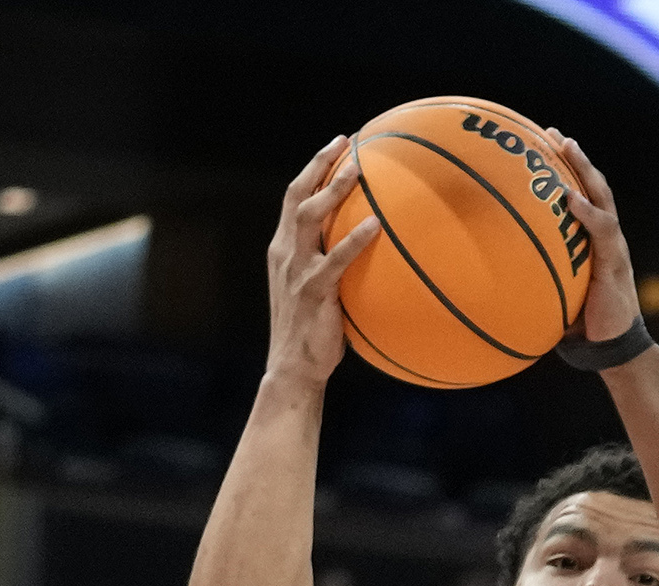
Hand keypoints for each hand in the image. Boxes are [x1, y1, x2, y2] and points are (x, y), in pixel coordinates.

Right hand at [258, 139, 380, 385]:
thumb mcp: (317, 291)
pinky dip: (354, 239)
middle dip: (319, 165)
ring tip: (358, 170)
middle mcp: (284, 253)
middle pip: (297, 196)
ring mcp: (296, 271)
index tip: (335, 147)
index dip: (312, 170)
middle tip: (345, 143)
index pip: (293, 198)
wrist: (292, 369)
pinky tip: (375, 224)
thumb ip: (332, 265)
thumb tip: (370, 249)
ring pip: (309, 217)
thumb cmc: (312, 333)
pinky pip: (334, 259)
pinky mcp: (312, 291)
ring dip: (333, 190)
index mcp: (283, 250)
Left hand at [542, 132, 638, 342]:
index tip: (547, 147)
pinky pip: (602, 230)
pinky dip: (586, 212)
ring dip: (585, 171)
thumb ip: (534, 279)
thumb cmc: (582, 325)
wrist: (613, 347)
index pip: (584, 197)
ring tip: (568, 148)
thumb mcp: (556, 295)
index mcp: (595, 242)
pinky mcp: (614, 262)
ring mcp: (613, 247)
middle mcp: (606, 237)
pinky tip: (570, 197)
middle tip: (555, 134)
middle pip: (594, 187)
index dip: (569, 172)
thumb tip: (488, 277)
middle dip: (577, 159)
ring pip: (602, 198)